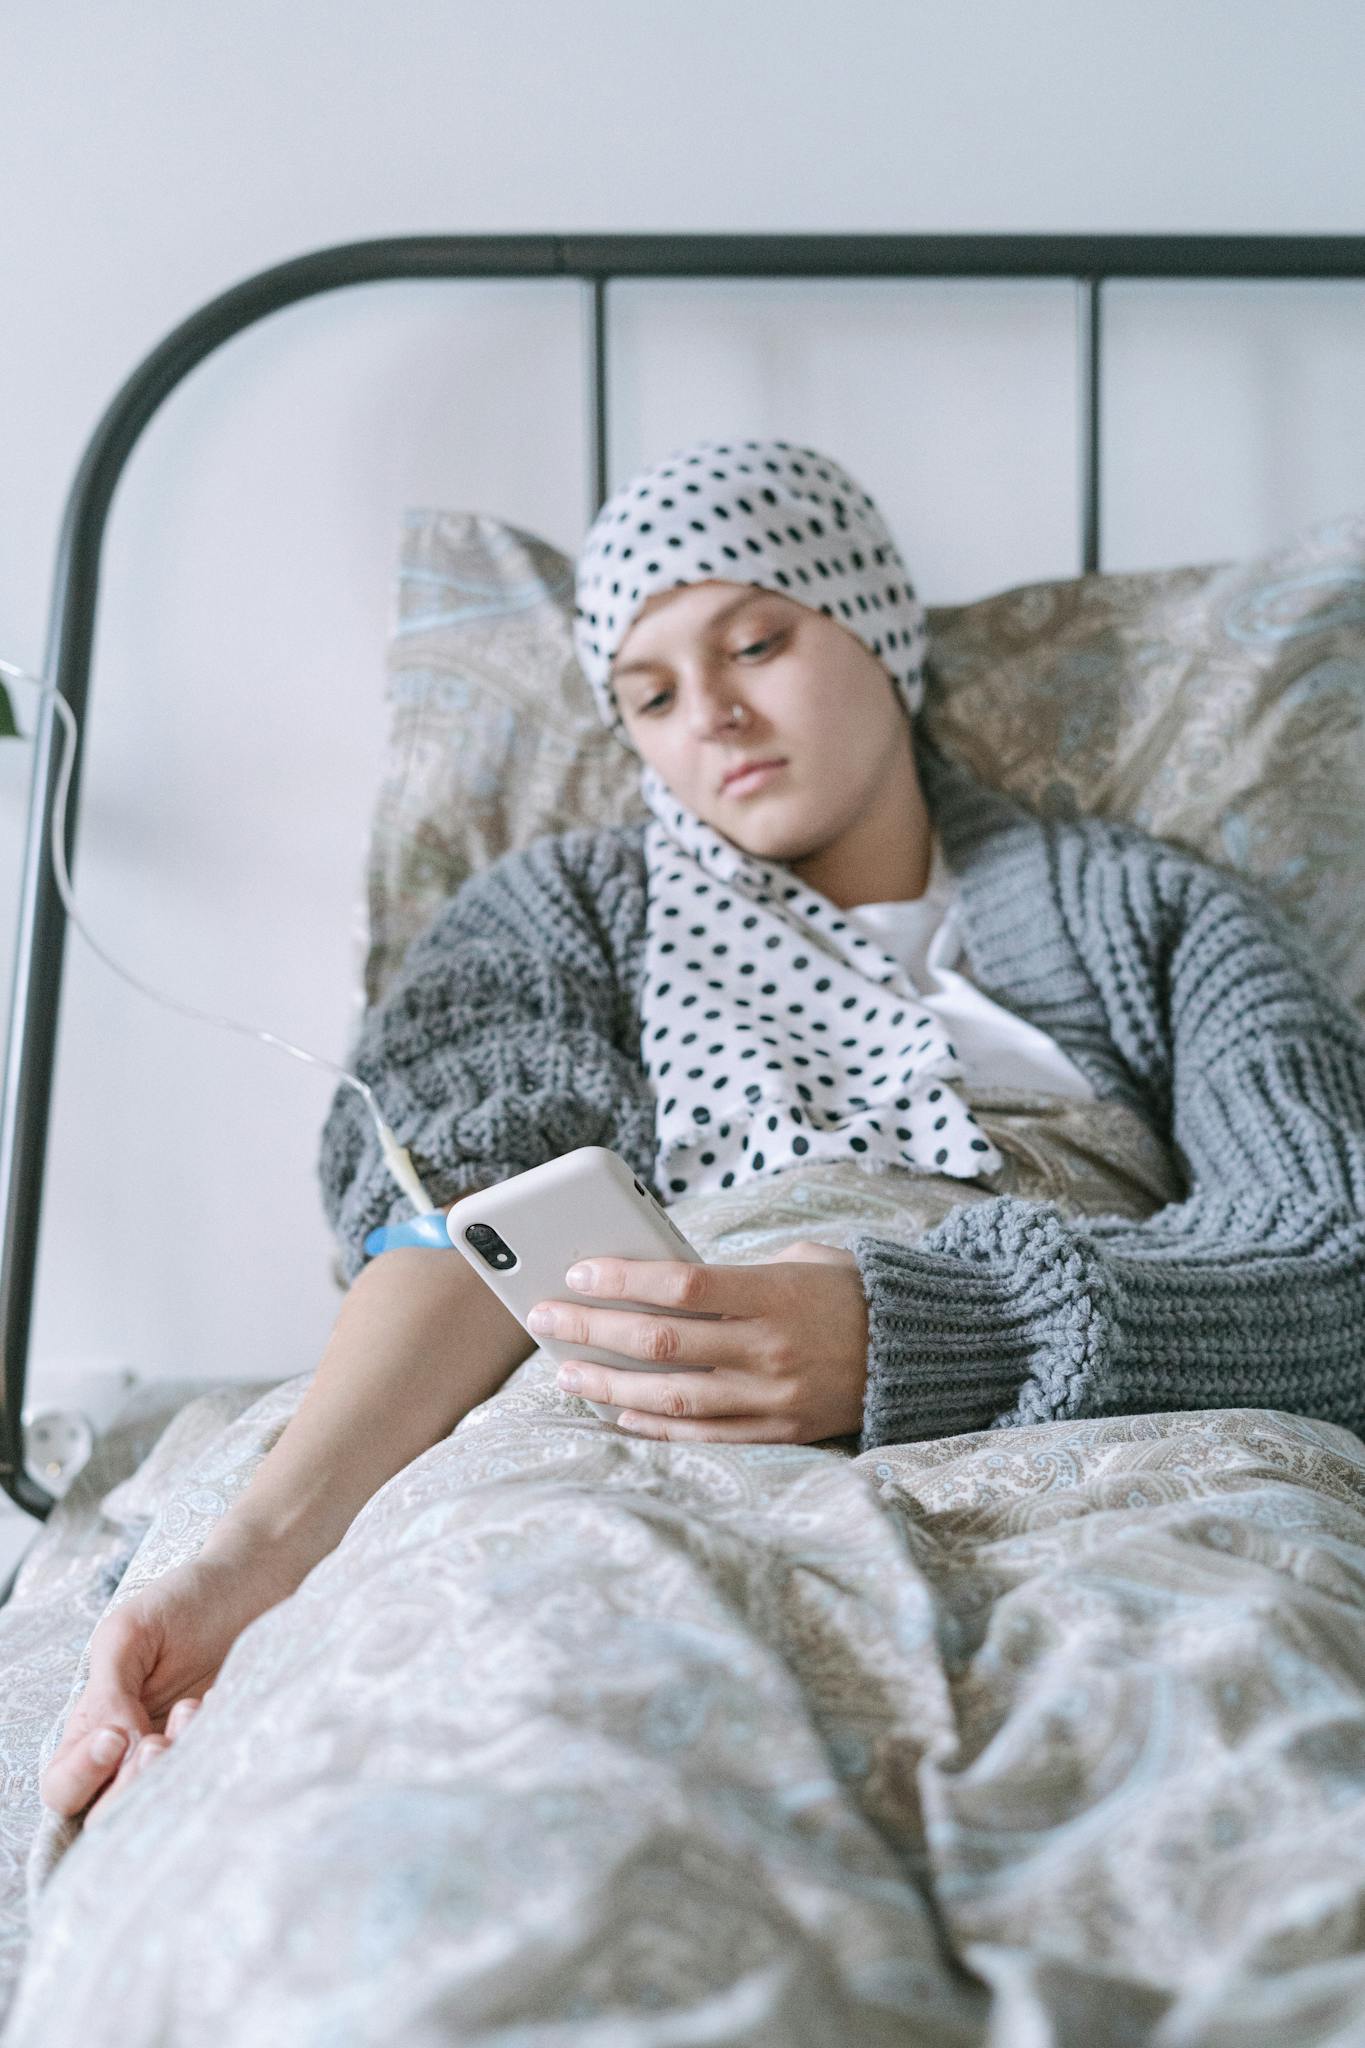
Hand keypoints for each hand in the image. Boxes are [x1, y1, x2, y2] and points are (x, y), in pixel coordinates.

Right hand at [40, 1554, 267, 1821]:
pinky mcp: (223, 1752)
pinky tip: (221, 1704)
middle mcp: (132, 1753)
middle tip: (156, 1742)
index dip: (80, 1777)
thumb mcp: (128, 1634)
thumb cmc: (185, 1602)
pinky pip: (212, 1780)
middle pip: (106, 1814)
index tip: (116, 1739)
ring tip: (192, 1710)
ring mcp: (180, 1757)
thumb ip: (108, 1692)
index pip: (62, 1786)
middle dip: (131, 1785)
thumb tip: (115, 1747)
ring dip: (173, 1770)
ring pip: (159, 1805)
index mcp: (96, 1726)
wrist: (254, 1584)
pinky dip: (214, 1753)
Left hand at [529, 1241, 867, 1443]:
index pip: (682, 1285)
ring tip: (566, 1371)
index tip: (576, 1271)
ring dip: (609, 1383)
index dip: (622, 1278)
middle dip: (592, 1328)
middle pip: (661, 1341)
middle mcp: (769, 1348)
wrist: (918, 1350)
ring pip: (670, 1396)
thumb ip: (735, 1271)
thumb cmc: (847, 1292)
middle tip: (545, 1317)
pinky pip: (702, 1434)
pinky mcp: (778, 1433)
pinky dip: (654, 1425)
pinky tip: (617, 1412)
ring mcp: (772, 1398)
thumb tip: (657, 1278)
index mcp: (774, 1294)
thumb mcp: (801, 1259)